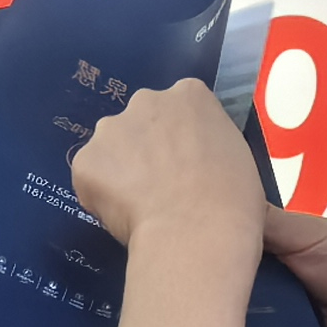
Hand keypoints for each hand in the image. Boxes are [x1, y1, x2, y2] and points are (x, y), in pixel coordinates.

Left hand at [69, 80, 264, 261]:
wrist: (196, 232)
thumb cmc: (233, 200)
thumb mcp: (240, 161)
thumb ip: (216, 151)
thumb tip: (213, 175)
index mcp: (190, 95)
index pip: (181, 109)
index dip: (181, 140)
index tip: (186, 166)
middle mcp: (146, 100)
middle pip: (142, 122)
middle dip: (146, 149)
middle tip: (162, 187)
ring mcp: (110, 128)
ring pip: (112, 148)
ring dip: (121, 170)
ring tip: (142, 207)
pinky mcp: (85, 160)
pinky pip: (92, 178)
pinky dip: (102, 196)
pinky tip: (124, 216)